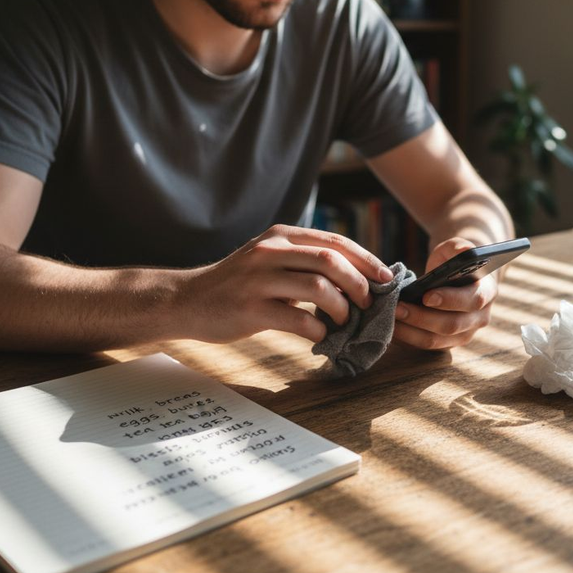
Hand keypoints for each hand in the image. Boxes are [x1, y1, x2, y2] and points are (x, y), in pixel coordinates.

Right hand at [177, 225, 393, 342]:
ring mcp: (258, 280)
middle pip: (331, 261)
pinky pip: (298, 320)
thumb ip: (302, 261)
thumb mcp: (268, 259)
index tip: (386, 278)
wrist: (186, 300)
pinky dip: (317, 330)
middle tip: (368, 303)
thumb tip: (355, 278)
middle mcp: (269, 251)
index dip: (366, 260)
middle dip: (359, 284)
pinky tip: (319, 336)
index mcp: (280, 236)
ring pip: (318, 287)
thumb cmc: (236, 284)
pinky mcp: (250, 309)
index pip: (334, 242)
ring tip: (343, 320)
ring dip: (341, 308)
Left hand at [392, 237, 498, 349]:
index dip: (450, 300)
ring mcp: (465, 334)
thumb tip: (464, 251)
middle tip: (397, 308)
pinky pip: (427, 346)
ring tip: (390, 318)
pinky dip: (408, 338)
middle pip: (452, 325)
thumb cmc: (454, 260)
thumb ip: (459, 247)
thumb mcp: (455, 248)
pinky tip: (392, 327)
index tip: (426, 296)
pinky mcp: (449, 343)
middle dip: (422, 318)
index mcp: (487, 292)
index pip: (472, 300)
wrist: (458, 277)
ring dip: (411, 331)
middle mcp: (480, 317)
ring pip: (437, 340)